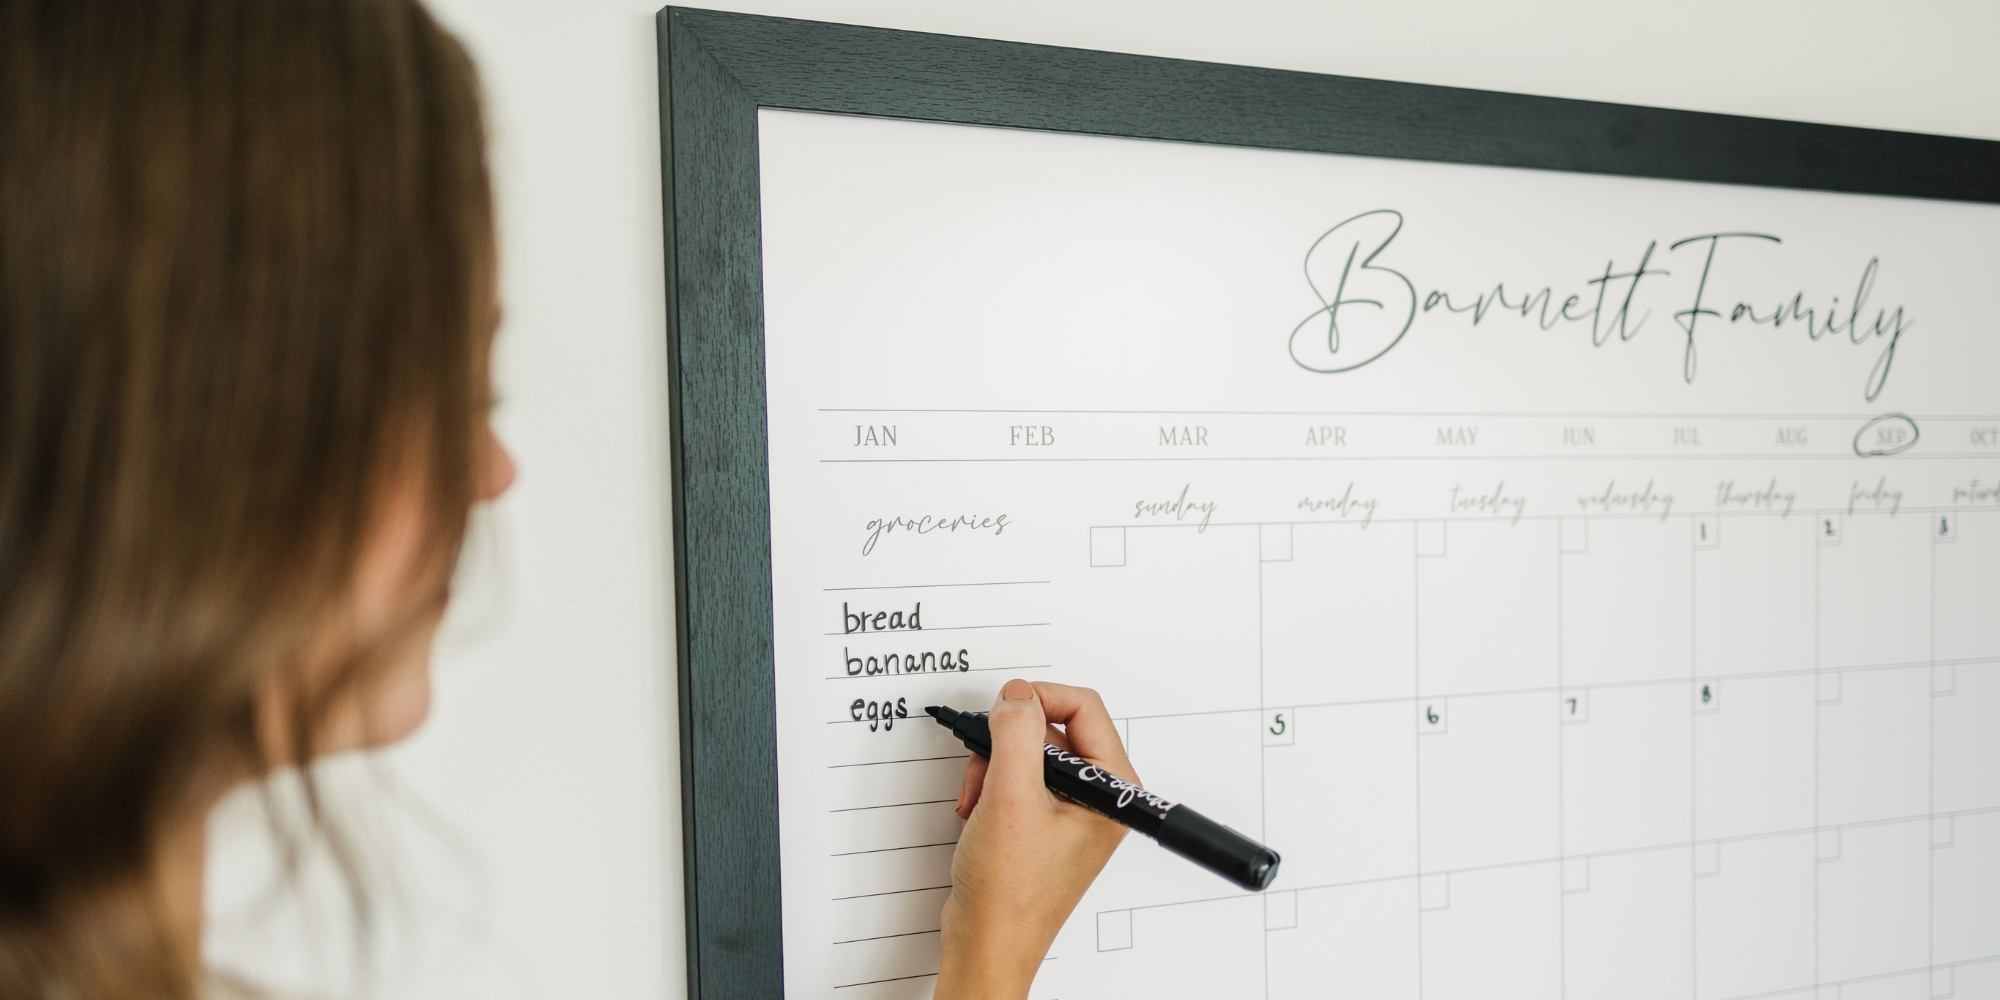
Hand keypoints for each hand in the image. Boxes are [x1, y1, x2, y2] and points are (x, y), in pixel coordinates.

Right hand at [934, 680, 1135, 999]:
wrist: (987, 943)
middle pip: (1053, 729)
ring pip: (1028, 753)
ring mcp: (1070, 811)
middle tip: (988, 766)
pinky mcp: (1043, 822)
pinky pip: (1017, 779)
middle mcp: (1098, 799)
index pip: (1086, 709)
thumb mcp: (1011, 798)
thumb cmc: (1011, 895)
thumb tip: (1017, 695)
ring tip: (981, 799)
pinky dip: (991, 786)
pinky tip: (979, 811)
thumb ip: (1015, 735)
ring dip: (994, 767)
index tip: (1005, 710)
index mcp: (1112, 792)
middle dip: (1009, 744)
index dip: (1040, 701)